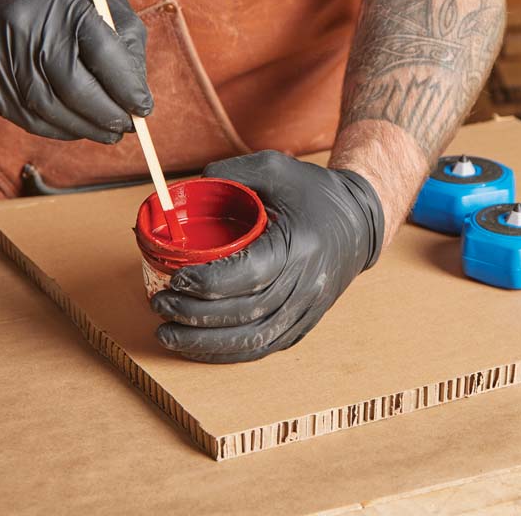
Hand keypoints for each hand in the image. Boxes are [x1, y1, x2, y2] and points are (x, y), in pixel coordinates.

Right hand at [0, 0, 151, 142]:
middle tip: (127, 127)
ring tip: (106, 132)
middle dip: (107, 115)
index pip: (104, 54)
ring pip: (49, 109)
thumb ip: (124, 40)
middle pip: (75, 88)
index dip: (127, 88)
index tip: (143, 107)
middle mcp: (26, 25)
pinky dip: (56, 129)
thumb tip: (137, 94)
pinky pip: (24, 117)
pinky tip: (75, 127)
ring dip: (84, 128)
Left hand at [151, 151, 384, 362]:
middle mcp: (307, 283)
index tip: (176, 280)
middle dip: (196, 315)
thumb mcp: (276, 168)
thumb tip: (184, 190)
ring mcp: (308, 309)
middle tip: (161, 305)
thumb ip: (231, 173)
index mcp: (300, 245)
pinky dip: (228, 353)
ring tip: (169, 334)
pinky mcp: (305, 324)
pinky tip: (198, 346)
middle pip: (246, 313)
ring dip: (206, 343)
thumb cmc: (315, 194)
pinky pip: (264, 346)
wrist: (360, 222)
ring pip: (253, 340)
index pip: (249, 274)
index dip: (208, 283)